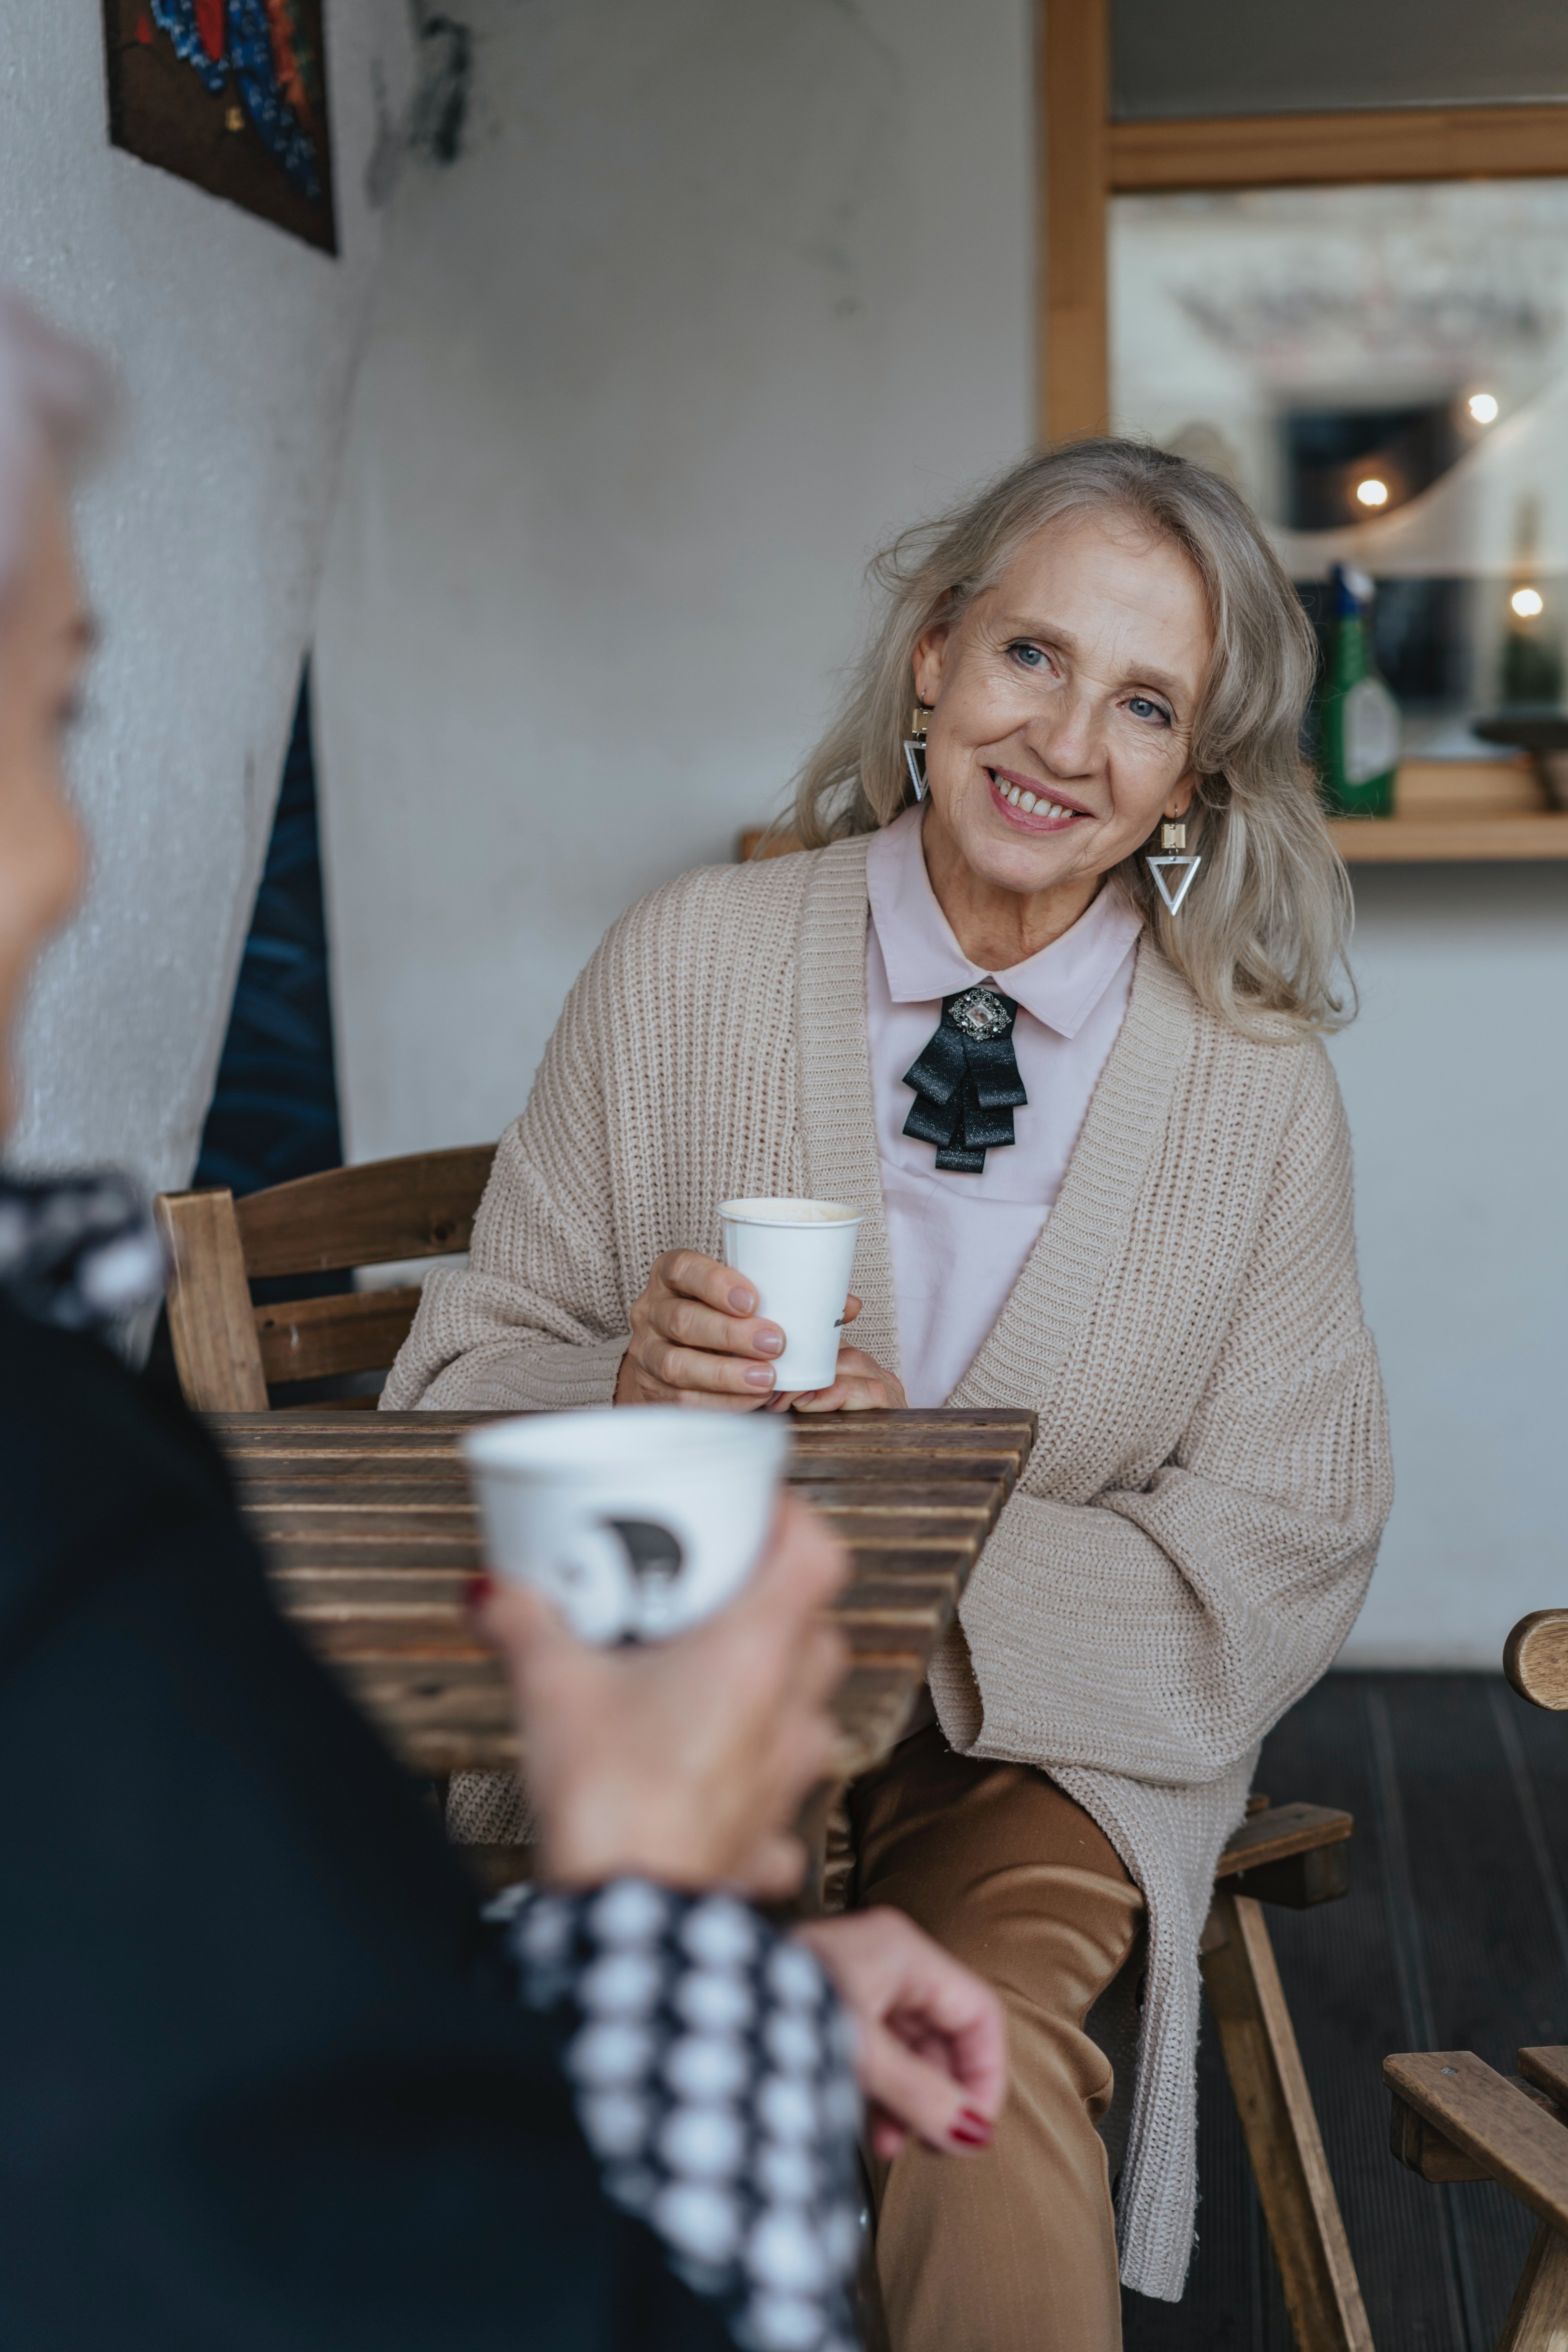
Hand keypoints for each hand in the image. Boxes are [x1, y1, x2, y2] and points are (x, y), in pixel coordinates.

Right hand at [475, 1493, 847, 1896]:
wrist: (628, 1919)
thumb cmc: (612, 1804)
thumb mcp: (550, 1688)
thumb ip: (521, 1623)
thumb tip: (492, 1590)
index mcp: (756, 1652)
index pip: (818, 1553)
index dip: (793, 1520)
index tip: (754, 1509)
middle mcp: (790, 1707)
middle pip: (816, 1625)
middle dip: (773, 1602)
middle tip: (714, 1591)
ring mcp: (789, 1772)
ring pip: (806, 1705)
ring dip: (771, 1685)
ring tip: (706, 1678)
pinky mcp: (769, 1829)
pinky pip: (779, 1786)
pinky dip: (753, 1773)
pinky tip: (708, 1770)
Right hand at [612, 1250, 904, 1414]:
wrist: (668, 1355)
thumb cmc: (717, 1316)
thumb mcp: (741, 1297)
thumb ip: (788, 1297)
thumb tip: (848, 1305)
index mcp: (673, 1275)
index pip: (684, 1269)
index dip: (715, 1282)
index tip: (752, 1299)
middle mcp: (652, 1311)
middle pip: (683, 1320)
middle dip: (731, 1334)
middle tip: (775, 1343)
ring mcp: (647, 1352)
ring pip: (679, 1364)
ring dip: (727, 1373)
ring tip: (768, 1380)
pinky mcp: (653, 1390)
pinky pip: (683, 1399)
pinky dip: (721, 1402)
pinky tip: (753, 1402)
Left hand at [794, 1908, 1006, 2159]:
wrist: (701, 2004)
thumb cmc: (779, 2008)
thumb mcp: (861, 2056)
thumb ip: (920, 2095)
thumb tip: (970, 2132)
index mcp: (902, 1951)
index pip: (977, 2011)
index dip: (985, 2072)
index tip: (976, 2126)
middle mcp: (884, 1957)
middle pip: (944, 2031)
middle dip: (942, 2092)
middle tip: (936, 2142)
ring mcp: (857, 1978)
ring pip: (909, 2046)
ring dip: (910, 2099)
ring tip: (893, 2143)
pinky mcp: (831, 2003)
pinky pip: (877, 2049)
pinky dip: (881, 2089)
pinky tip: (870, 2127)